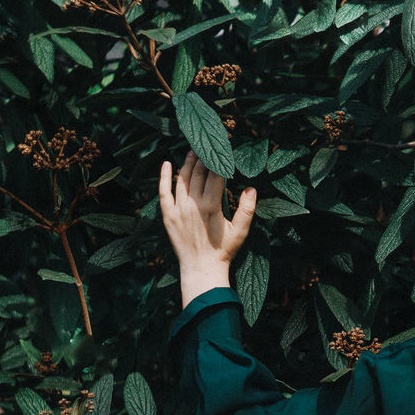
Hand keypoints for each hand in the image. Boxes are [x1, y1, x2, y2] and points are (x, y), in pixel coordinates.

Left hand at [159, 151, 256, 306]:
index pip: (216, 176)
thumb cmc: (223, 251)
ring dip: (187, 163)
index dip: (220, 162)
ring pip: (182, 179)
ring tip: (192, 151)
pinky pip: (164, 192)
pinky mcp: (168, 215)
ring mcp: (178, 209)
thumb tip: (251, 188)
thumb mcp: (241, 231)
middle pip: (199, 174)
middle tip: (207, 146)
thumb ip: (247, 209)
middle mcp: (193, 204)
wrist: (202, 268)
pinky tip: (166, 164)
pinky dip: (164, 177)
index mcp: (212, 206)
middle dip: (204, 158)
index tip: (223, 151)